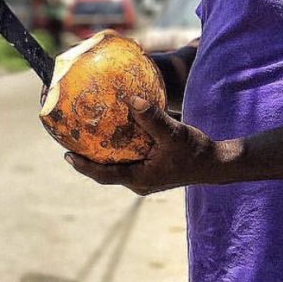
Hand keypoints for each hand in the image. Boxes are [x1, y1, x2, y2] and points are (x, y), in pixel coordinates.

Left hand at [64, 97, 220, 194]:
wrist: (215, 164)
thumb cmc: (195, 151)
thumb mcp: (173, 133)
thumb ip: (152, 117)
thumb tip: (130, 99)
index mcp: (139, 179)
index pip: (104, 175)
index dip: (83, 166)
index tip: (67, 155)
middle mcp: (139, 181)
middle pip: (105, 171)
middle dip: (87, 158)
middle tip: (70, 141)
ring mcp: (145, 177)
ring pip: (116, 166)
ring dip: (102, 154)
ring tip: (85, 136)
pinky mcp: (151, 170)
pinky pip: (128, 160)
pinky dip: (118, 149)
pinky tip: (113, 131)